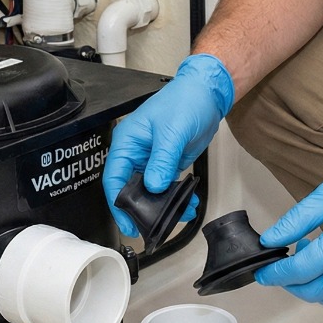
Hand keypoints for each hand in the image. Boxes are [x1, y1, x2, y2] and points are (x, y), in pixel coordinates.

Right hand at [102, 53, 234, 236]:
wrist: (207, 95)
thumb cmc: (185, 101)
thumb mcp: (172, 132)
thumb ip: (162, 160)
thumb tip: (154, 186)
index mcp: (128, 142)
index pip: (114, 177)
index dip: (118, 202)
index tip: (127, 222)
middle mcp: (136, 153)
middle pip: (130, 188)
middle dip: (142, 209)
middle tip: (152, 227)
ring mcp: (152, 160)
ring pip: (150, 191)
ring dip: (163, 206)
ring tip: (178, 216)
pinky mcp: (167, 164)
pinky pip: (166, 187)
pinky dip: (176, 198)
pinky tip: (187, 204)